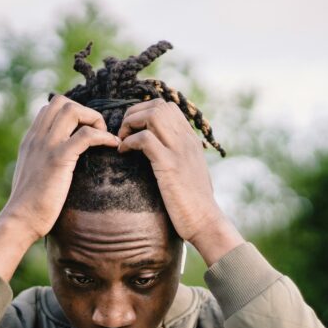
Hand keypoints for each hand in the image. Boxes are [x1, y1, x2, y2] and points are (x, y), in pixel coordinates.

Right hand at [0, 96, 118, 279]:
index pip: (49, 109)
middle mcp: (37, 138)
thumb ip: (41, 163)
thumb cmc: (29, 206)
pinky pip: (86, 135)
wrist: (20, 220)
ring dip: (94, 119)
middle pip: (61, 102)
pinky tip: (112, 146)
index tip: (85, 132)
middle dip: (84, 111)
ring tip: (104, 137)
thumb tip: (56, 165)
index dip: (72, 113)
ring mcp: (47, 146)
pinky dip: (104, 136)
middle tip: (96, 133)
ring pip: (72, 110)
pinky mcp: (58, 159)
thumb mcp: (33, 176)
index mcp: (30, 140)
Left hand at [117, 99, 243, 264]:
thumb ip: (176, 157)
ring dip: (131, 124)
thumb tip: (158, 154)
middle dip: (134, 114)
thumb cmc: (193, 203)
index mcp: (190, 140)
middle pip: (158, 105)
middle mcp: (186, 140)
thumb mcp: (187, 173)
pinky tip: (123, 153)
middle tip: (123, 133)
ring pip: (152, 115)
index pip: (167, 107)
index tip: (132, 130)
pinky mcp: (169, 165)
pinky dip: (129, 141)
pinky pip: (145, 139)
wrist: (205, 222)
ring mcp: (179, 151)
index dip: (144, 112)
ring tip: (123, 141)